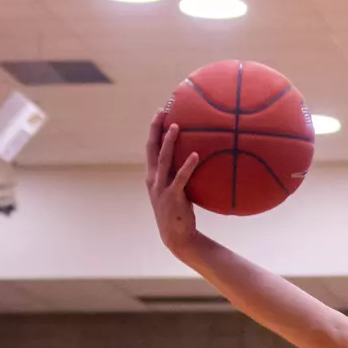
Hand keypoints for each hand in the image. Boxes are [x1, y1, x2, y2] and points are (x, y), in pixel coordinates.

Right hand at [145, 112, 200, 254]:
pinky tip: (196, 155)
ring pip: (164, 159)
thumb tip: (196, 158)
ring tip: (176, 126)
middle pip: (152, 148)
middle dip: (155, 128)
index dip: (153, 130)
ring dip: (169, 141)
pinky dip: (188, 166)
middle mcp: (153, 179)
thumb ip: (179, 175)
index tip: (160, 113)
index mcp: (152, 176)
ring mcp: (161, 188)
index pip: (150, 148)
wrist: (176, 236)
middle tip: (162, 111)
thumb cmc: (179, 212)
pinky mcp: (173, 197)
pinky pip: (180, 178)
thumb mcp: (176, 190)